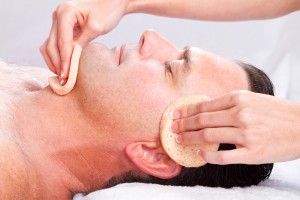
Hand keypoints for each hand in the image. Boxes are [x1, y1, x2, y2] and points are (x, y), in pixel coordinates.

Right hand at [40, 0, 128, 83]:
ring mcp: (58, 22)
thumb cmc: (107, 11)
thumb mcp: (96, 28)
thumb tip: (71, 60)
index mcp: (65, 12)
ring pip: (49, 46)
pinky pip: (55, 45)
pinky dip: (58, 57)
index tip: (67, 77)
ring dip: (55, 62)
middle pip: (51, 45)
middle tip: (65, 81)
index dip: (64, 61)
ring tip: (64, 77)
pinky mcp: (62, 29)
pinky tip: (64, 69)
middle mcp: (57, 16)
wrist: (112, 2)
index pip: (62, 42)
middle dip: (58, 64)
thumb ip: (82, 42)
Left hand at [171, 91, 299, 164]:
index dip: (186, 111)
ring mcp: (246, 134)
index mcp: (239, 98)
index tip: (175, 114)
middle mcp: (241, 114)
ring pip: (208, 136)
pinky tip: (200, 155)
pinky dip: (209, 156)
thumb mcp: (253, 99)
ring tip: (179, 141)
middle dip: (183, 125)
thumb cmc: (277, 112)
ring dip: (189, 139)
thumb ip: (230, 103)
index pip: (204, 105)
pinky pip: (224, 156)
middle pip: (202, 120)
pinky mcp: (252, 152)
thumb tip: (205, 110)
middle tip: (172, 129)